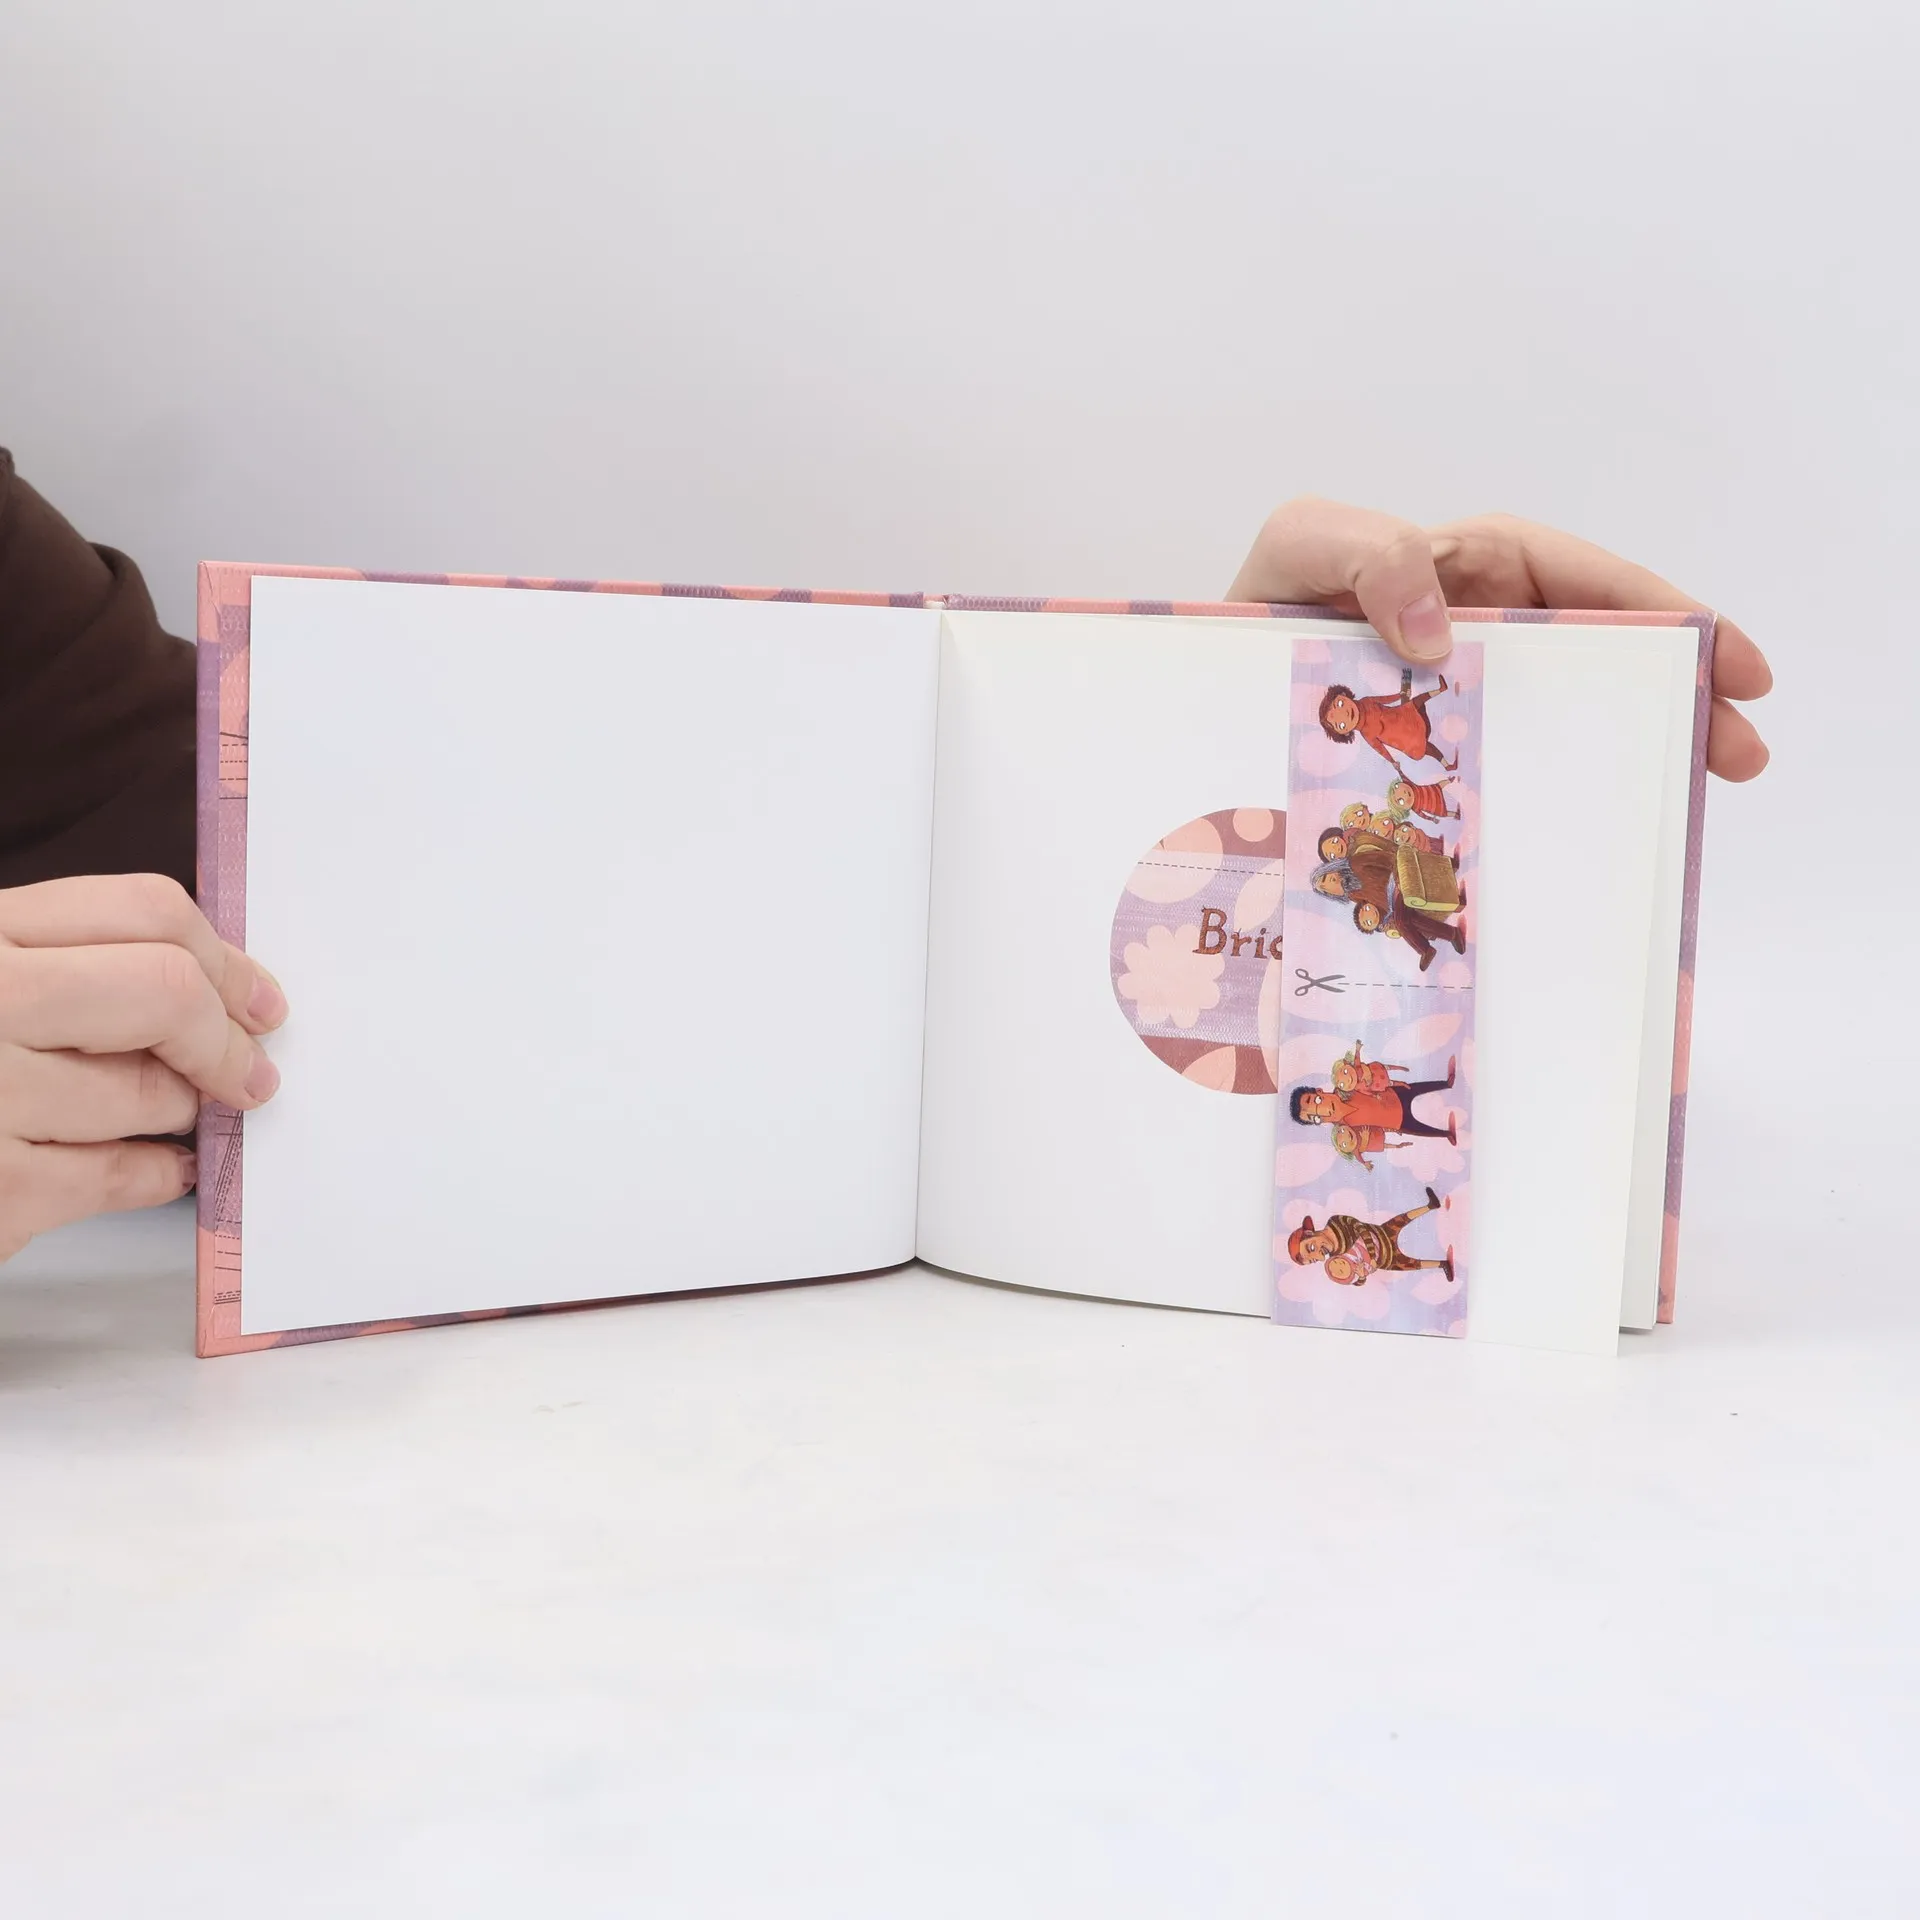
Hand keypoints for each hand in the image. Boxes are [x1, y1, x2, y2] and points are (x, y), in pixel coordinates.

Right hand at [0, 875, 285, 1260]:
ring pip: (150, 1093)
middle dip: (224, 1038)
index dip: (224, 957)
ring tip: (175, 1115)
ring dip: (181, 1111)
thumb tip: (216, 986)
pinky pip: (120, 1177)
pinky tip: (165, 1169)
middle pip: (164, 992)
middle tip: (249, 1070)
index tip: (256, 997)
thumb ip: (64, 964)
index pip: (143, 910)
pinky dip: (159, 1175)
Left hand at [1227, 497, 1770, 780]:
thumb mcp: (1302, 547)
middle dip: (1680, 693)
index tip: (1731, 661)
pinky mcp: (1433, 767)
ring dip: (1635, 752)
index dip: (1667, 613)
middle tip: (1741, 751)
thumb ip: (1368, 554)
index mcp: (1471, 572)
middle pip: (1604, 655)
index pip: (1591, 582)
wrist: (1195, 695)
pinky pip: (1510, 778)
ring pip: (1568, 722)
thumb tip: (1441, 632)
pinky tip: (1589, 843)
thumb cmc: (1250, 603)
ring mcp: (1462, 705)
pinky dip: (1556, 804)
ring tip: (1695, 799)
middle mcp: (1481, 634)